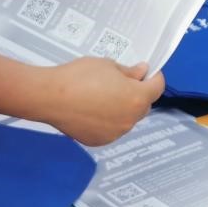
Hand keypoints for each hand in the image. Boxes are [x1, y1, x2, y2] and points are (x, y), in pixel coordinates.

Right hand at [43, 58, 163, 144]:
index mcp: (136, 98)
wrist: (50, 97)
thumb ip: (129, 72)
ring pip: (127, 118)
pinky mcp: (100, 141)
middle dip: (138, 93)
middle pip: (143, 105)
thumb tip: (141, 73)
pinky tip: (92, 109)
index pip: (157, 88)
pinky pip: (112, 129)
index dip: (154, 77)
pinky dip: (108, 120)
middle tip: (122, 81)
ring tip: (102, 96)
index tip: (148, 72)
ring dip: (122, 108)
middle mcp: (130, 119)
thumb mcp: (108, 66)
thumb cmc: (79, 77)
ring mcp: (115, 133)